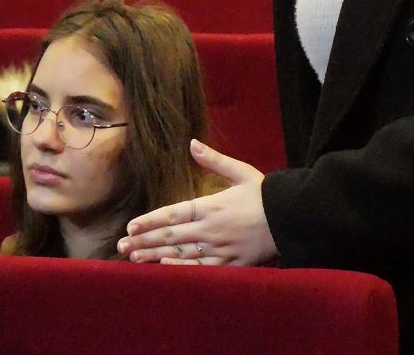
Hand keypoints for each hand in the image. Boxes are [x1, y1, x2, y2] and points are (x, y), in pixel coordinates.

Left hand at [118, 139, 275, 266]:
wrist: (292, 217)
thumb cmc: (266, 194)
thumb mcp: (241, 172)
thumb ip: (214, 160)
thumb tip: (192, 143)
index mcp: (211, 205)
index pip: (172, 213)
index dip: (149, 221)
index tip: (130, 227)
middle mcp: (211, 229)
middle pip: (170, 236)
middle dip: (143, 241)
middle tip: (121, 247)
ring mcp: (219, 249)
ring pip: (180, 254)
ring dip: (154, 256)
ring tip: (134, 259)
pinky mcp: (231, 264)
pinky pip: (201, 270)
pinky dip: (181, 269)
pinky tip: (164, 269)